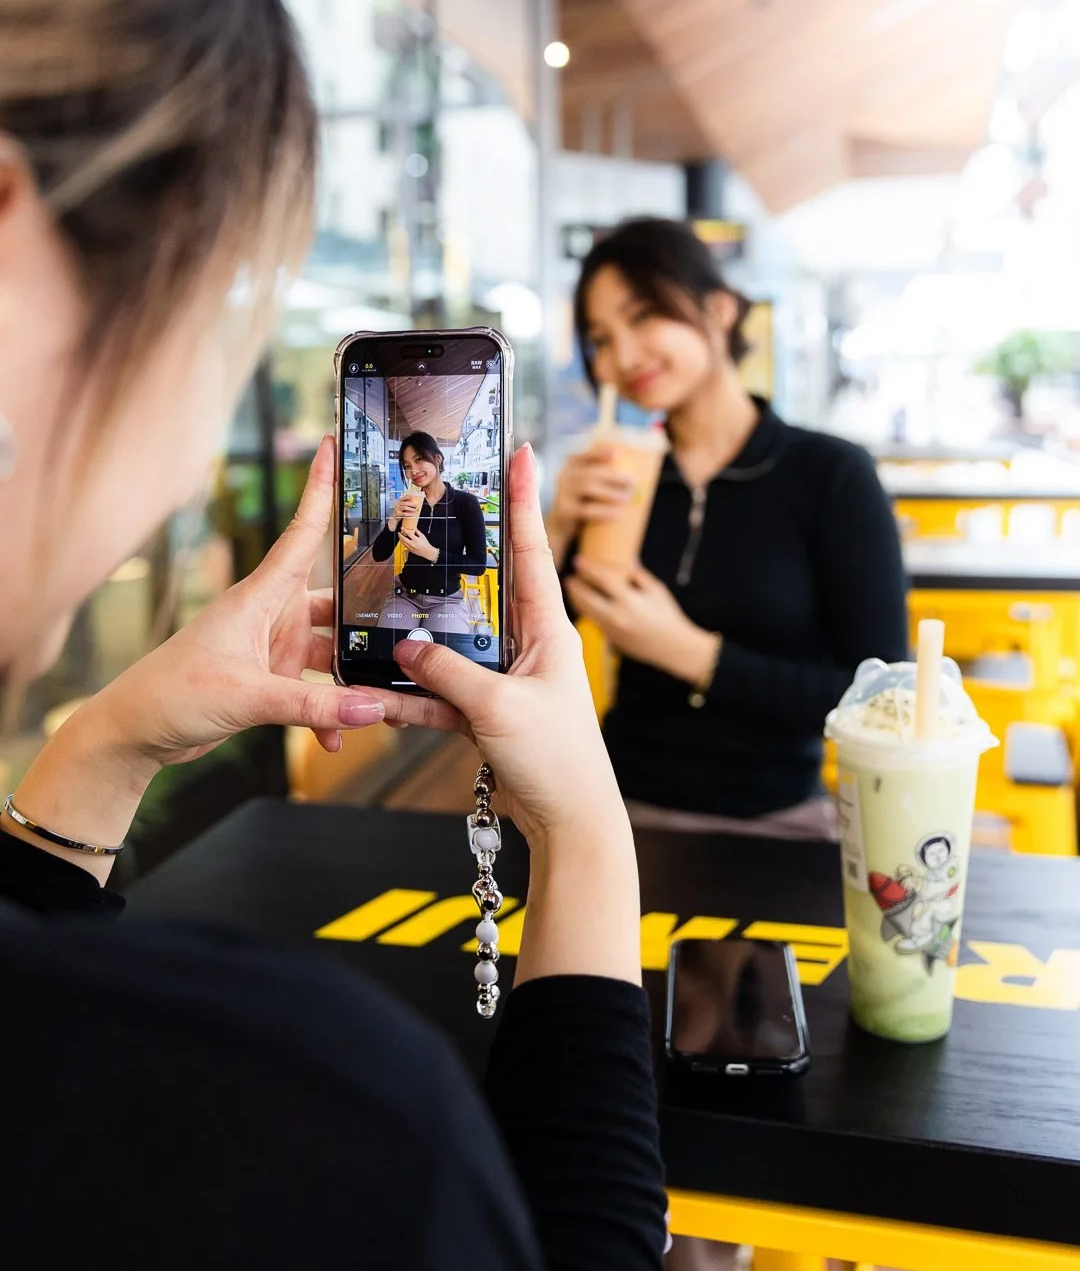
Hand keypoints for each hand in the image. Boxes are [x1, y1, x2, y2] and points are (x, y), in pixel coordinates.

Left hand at [8, 435, 387, 877]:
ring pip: (331, 650)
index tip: (335, 445)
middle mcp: (272, 615)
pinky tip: (334, 736)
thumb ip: (314, 705)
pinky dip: (328, 711)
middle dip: (369, 612)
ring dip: (352, 676)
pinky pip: (316, 689)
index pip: (303, 534)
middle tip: (408, 619)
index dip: (320, 489)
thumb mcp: (248, 697)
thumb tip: (372, 708)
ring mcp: (273, 647)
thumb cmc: (172, 694)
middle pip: (336, 599)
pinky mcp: (271, 678)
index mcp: (261, 597)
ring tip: (380, 698)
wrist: (135, 733)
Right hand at [381, 445, 627, 846]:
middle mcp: (529, 644)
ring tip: (378, 618)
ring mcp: (506, 677)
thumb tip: (403, 648)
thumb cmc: (557, 759)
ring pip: (452, 644)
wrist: (569, 821)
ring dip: (418, 643)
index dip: (524, 498)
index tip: (522, 449)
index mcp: (549, 628)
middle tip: (431, 510)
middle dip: (455, 556)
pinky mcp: (487, 710)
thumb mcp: (499, 709)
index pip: (534, 548)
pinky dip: (413, 695)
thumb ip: (448, 674)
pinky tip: (378, 696)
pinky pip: (442, 690)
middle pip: (485, 587)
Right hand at [389, 490, 419, 529]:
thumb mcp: (402, 505)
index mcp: (399, 501)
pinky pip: (404, 513)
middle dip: (411, 504)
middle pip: (405, 503)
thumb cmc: (401, 510)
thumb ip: (406, 502)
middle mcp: (397, 504)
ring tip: (415, 510)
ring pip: (405, 507)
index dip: (408, 497)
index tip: (413, 498)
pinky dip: (409, 514)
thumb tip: (415, 501)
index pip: (404, 497)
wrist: (395, 517)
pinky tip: (412, 514)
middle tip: (416, 506)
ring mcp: (397, 509)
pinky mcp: (398, 514)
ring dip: (411, 509)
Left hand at [399, 528, 438, 562]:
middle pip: (403, 539)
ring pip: (403, 543)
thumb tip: (414, 528)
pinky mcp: (410, 550)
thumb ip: (418, 532)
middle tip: (399, 533)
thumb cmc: (426, 544)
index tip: (402, 528)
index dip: (404, 530)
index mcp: (416, 540)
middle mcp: (412, 544)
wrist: (427, 552)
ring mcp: (411, 548)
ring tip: (400, 536)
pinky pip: (405, 546)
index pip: (408, 533)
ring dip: (401, 539)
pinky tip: (404, 541)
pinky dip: (404, 543)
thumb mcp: (422, 536)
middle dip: (400, 535)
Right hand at [550, 443, 634, 532]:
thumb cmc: (581, 501)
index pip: (584, 455)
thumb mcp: (586, 485)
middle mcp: (564, 476)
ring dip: (610, 492)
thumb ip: (601, 476)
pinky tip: (616, 514)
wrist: (561, 525)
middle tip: (632, 482)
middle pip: (589, 473)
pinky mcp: (564, 511)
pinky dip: (602, 511)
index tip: (614, 452)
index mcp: (571, 466)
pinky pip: (585, 510)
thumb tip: (633, 476)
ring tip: (626, 498)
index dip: (598, 453)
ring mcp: (562, 493)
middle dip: (612, 476)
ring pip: (587, 487)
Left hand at [565, 556, 717, 683]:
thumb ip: (639, 575)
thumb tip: (625, 561)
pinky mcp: (611, 640)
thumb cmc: (667, 615)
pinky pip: (593, 622)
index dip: (588, 568)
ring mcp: (612, 630)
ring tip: (572, 590)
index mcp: (630, 600)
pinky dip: (587, 612)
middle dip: (575, 587)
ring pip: (586, 613)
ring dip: (576, 600)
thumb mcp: (657, 590)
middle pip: (586, 598)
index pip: (603, 579)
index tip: (578, 560)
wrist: (673, 647)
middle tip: (569, 577)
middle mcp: (617, 615)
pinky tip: (584, 604)